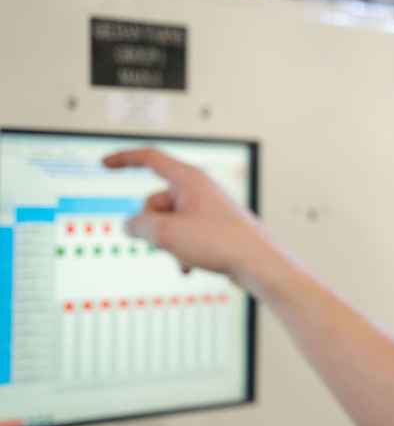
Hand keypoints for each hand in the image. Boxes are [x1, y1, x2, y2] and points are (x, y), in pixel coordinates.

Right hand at [102, 148, 284, 296]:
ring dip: (167, 243)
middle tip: (169, 241)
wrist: (257, 263)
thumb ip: (137, 225)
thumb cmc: (221, 242)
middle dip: (151, 225)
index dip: (124, 159)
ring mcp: (206, 208)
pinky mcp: (211, 227)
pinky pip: (181, 237)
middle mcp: (199, 189)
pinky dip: (180, 252)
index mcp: (189, 178)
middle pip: (153, 201)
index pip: (150, 158)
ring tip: (187, 256)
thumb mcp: (165, 233)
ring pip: (166, 224)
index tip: (104, 164)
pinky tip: (191, 267)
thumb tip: (131, 226)